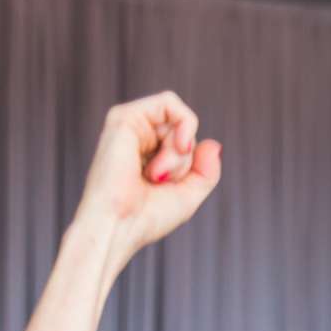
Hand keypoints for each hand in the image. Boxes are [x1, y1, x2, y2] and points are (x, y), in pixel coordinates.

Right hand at [71, 91, 222, 263]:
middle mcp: (136, 137)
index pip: (184, 142)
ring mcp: (129, 125)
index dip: (188, 165)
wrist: (117, 227)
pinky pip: (169, 102)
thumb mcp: (188, 195)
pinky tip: (176, 147)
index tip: (170, 186)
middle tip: (158, 182)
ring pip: (178, 119)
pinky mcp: (124, 116)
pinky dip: (183, 125)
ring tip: (154, 174)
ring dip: (179, 153)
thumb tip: (214, 142)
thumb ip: (206, 170)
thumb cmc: (146, 219)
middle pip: (183, 130)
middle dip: (183, 160)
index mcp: (145, 154)